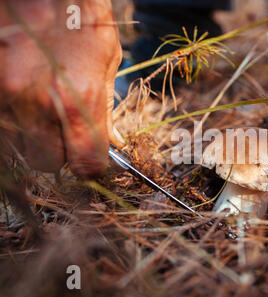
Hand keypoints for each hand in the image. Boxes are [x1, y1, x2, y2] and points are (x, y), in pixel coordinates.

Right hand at [0, 0, 121, 177]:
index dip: (91, 166)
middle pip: (47, 163)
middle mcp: (38, 103)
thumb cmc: (80, 15)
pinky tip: (26, 96)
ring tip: (44, 105)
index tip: (91, 159)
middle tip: (66, 131)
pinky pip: (4, 122)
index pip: (86, 164)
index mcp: (78, 99)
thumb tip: (111, 142)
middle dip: (60, 152)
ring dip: (35, 135)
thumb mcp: (107, 60)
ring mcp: (5, 94)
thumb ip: (106, 108)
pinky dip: (16, 117)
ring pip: (20, 145)